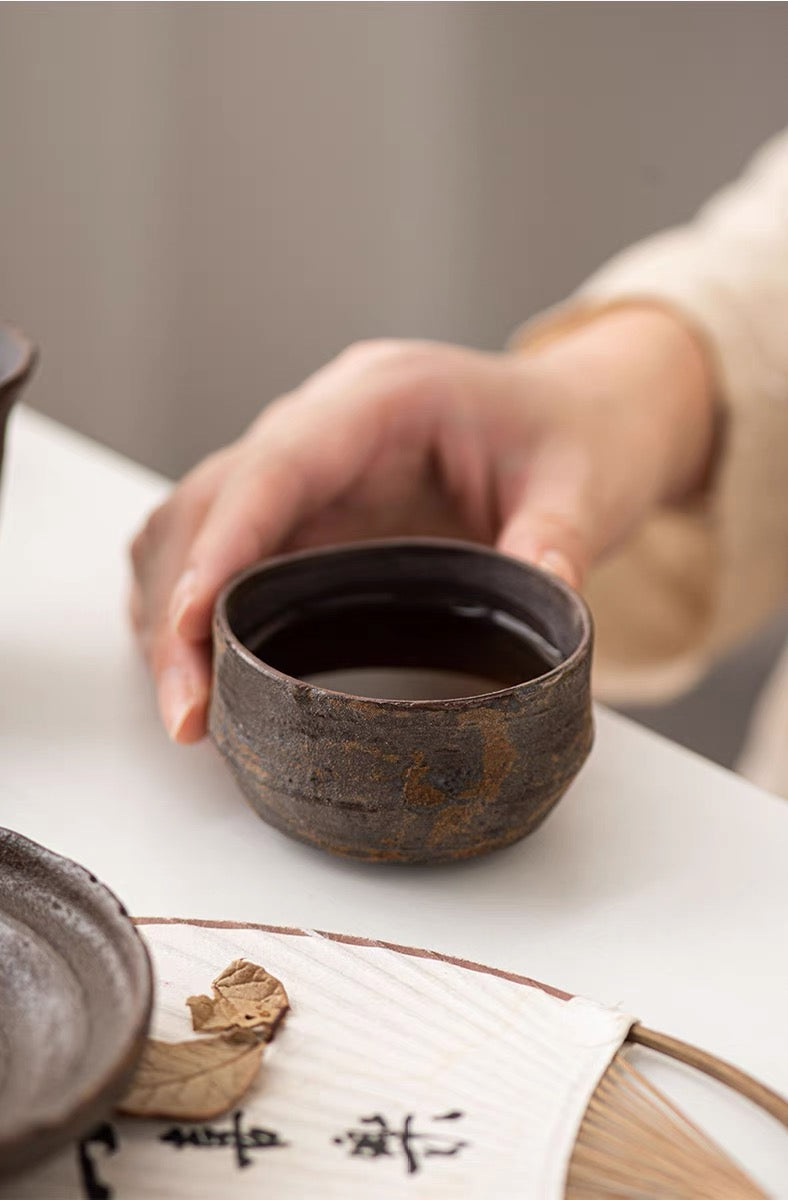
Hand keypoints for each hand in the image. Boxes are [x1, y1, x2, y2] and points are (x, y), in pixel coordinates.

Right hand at [130, 307, 714, 741]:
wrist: (578, 416)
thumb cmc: (576, 435)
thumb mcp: (584, 483)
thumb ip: (557, 542)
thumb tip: (544, 611)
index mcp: (382, 400)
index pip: (275, 467)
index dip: (222, 544)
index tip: (189, 624)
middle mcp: (323, 425)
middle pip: (210, 503)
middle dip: (179, 607)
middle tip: (188, 711)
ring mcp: (307, 466)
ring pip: (194, 524)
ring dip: (171, 610)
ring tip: (187, 706)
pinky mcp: (305, 509)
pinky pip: (221, 547)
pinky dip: (194, 606)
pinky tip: (200, 667)